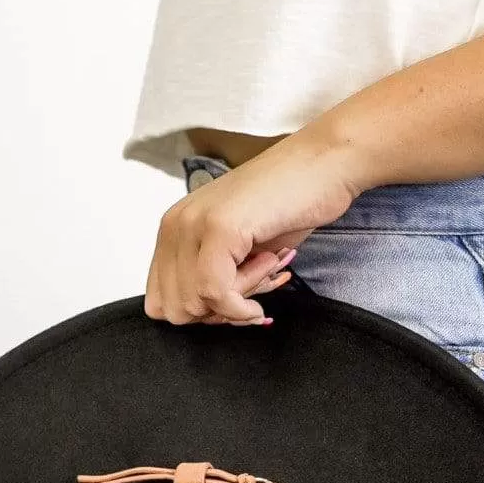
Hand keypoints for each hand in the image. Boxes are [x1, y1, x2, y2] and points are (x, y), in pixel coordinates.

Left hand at [143, 126, 364, 325]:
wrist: (323, 164)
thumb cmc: (286, 206)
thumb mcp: (236, 250)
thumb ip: (209, 277)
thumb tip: (203, 318)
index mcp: (173, 230)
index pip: (160, 302)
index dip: (199, 314)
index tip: (234, 300)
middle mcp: (175, 225)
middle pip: (175, 310)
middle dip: (217, 311)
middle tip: (254, 281)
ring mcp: (194, 225)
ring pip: (197, 303)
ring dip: (238, 299)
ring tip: (267, 265)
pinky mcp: (220, 228)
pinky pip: (217, 293)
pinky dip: (244, 304)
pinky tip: (273, 276)